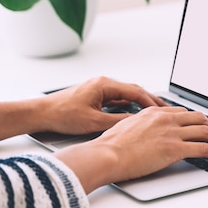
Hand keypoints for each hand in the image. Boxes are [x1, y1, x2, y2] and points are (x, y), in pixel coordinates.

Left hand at [41, 76, 166, 134]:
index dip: (151, 101)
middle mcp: (102, 83)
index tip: (163, 110)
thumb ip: (116, 121)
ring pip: (125, 95)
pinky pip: (116, 99)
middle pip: (133, 91)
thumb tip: (134, 124)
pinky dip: (127, 105)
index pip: (135, 91)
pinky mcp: (94, 96)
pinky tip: (134, 114)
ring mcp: (98, 89)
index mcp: (104, 85)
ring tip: (154, 112)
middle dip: (149, 101)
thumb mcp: (94, 122)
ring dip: (139, 103)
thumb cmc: (62, 115)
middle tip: (165, 110)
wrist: (42, 113)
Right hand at [55, 106, 207, 193]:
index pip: (181, 113)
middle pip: (198, 118)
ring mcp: (171, 132)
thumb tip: (141, 135)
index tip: (202, 125)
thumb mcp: (124, 128)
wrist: (107, 154)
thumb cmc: (110, 147)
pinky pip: (205, 148)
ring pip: (206, 131)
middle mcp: (165, 118)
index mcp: (153, 113)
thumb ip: (138, 127)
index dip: (195, 120)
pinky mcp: (175, 148)